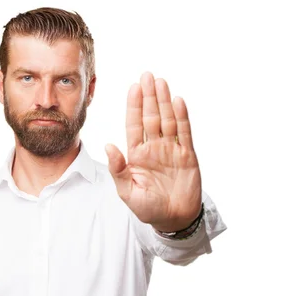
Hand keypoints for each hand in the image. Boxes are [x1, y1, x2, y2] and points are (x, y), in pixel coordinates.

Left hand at [105, 71, 201, 232]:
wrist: (173, 220)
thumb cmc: (148, 208)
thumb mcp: (127, 191)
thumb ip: (118, 169)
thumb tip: (108, 145)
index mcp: (137, 155)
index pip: (134, 125)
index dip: (134, 106)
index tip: (133, 88)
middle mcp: (154, 149)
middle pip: (151, 117)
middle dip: (149, 97)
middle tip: (147, 75)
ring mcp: (171, 150)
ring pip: (167, 121)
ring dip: (164, 102)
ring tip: (161, 82)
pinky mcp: (187, 155)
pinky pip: (184, 133)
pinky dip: (181, 117)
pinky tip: (177, 101)